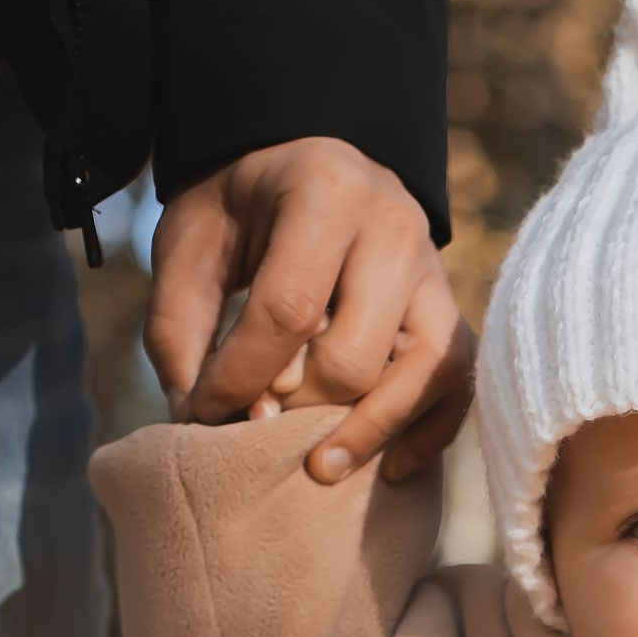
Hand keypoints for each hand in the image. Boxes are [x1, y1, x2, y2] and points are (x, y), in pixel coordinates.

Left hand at [145, 137, 476, 483]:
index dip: (242, 376)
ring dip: (368, 432)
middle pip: (354, 356)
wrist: (307, 168)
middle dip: (299, 406)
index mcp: (324, 191)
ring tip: (320, 468)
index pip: (289, 309)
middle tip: (259, 422)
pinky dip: (426, 433)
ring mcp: (434, 274)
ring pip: (421, 374)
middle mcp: (394, 228)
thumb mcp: (189, 246)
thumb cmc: (240, 213)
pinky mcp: (453, 313)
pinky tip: (386, 468)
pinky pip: (457, 386)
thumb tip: (199, 422)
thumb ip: (180, 330)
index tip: (205, 412)